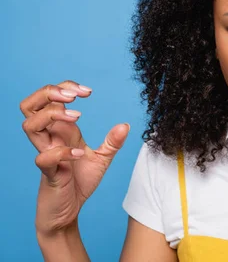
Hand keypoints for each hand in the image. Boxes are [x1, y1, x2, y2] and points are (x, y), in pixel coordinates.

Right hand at [20, 81, 129, 235]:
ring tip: (78, 117)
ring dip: (52, 115)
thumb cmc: (79, 183)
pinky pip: (44, 157)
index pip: (50, 99)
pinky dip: (62, 152)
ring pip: (29, 125)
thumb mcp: (101, 160)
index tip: (88, 92)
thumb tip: (125, 125)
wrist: (69, 213)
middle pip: (29, 105)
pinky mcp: (47, 173)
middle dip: (49, 93)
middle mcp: (49, 139)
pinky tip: (80, 154)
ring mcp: (46, 154)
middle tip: (74, 96)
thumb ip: (112, 143)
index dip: (65, 88)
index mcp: (60, 131)